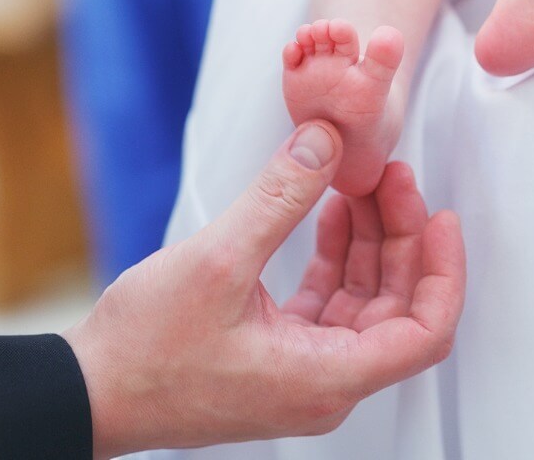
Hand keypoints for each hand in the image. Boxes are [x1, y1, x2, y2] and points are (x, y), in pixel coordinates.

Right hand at [62, 121, 465, 457]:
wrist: (91, 392)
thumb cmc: (145, 353)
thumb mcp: (217, 261)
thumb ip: (279, 196)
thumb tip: (325, 141)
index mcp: (327, 376)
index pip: (425, 331)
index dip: (443, 271)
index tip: (441, 217)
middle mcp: (326, 381)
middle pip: (395, 305)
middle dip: (400, 235)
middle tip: (391, 174)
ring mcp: (303, 370)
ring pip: (363, 300)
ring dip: (366, 240)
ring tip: (358, 181)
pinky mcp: (279, 354)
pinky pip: (328, 302)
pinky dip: (334, 257)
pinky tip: (328, 211)